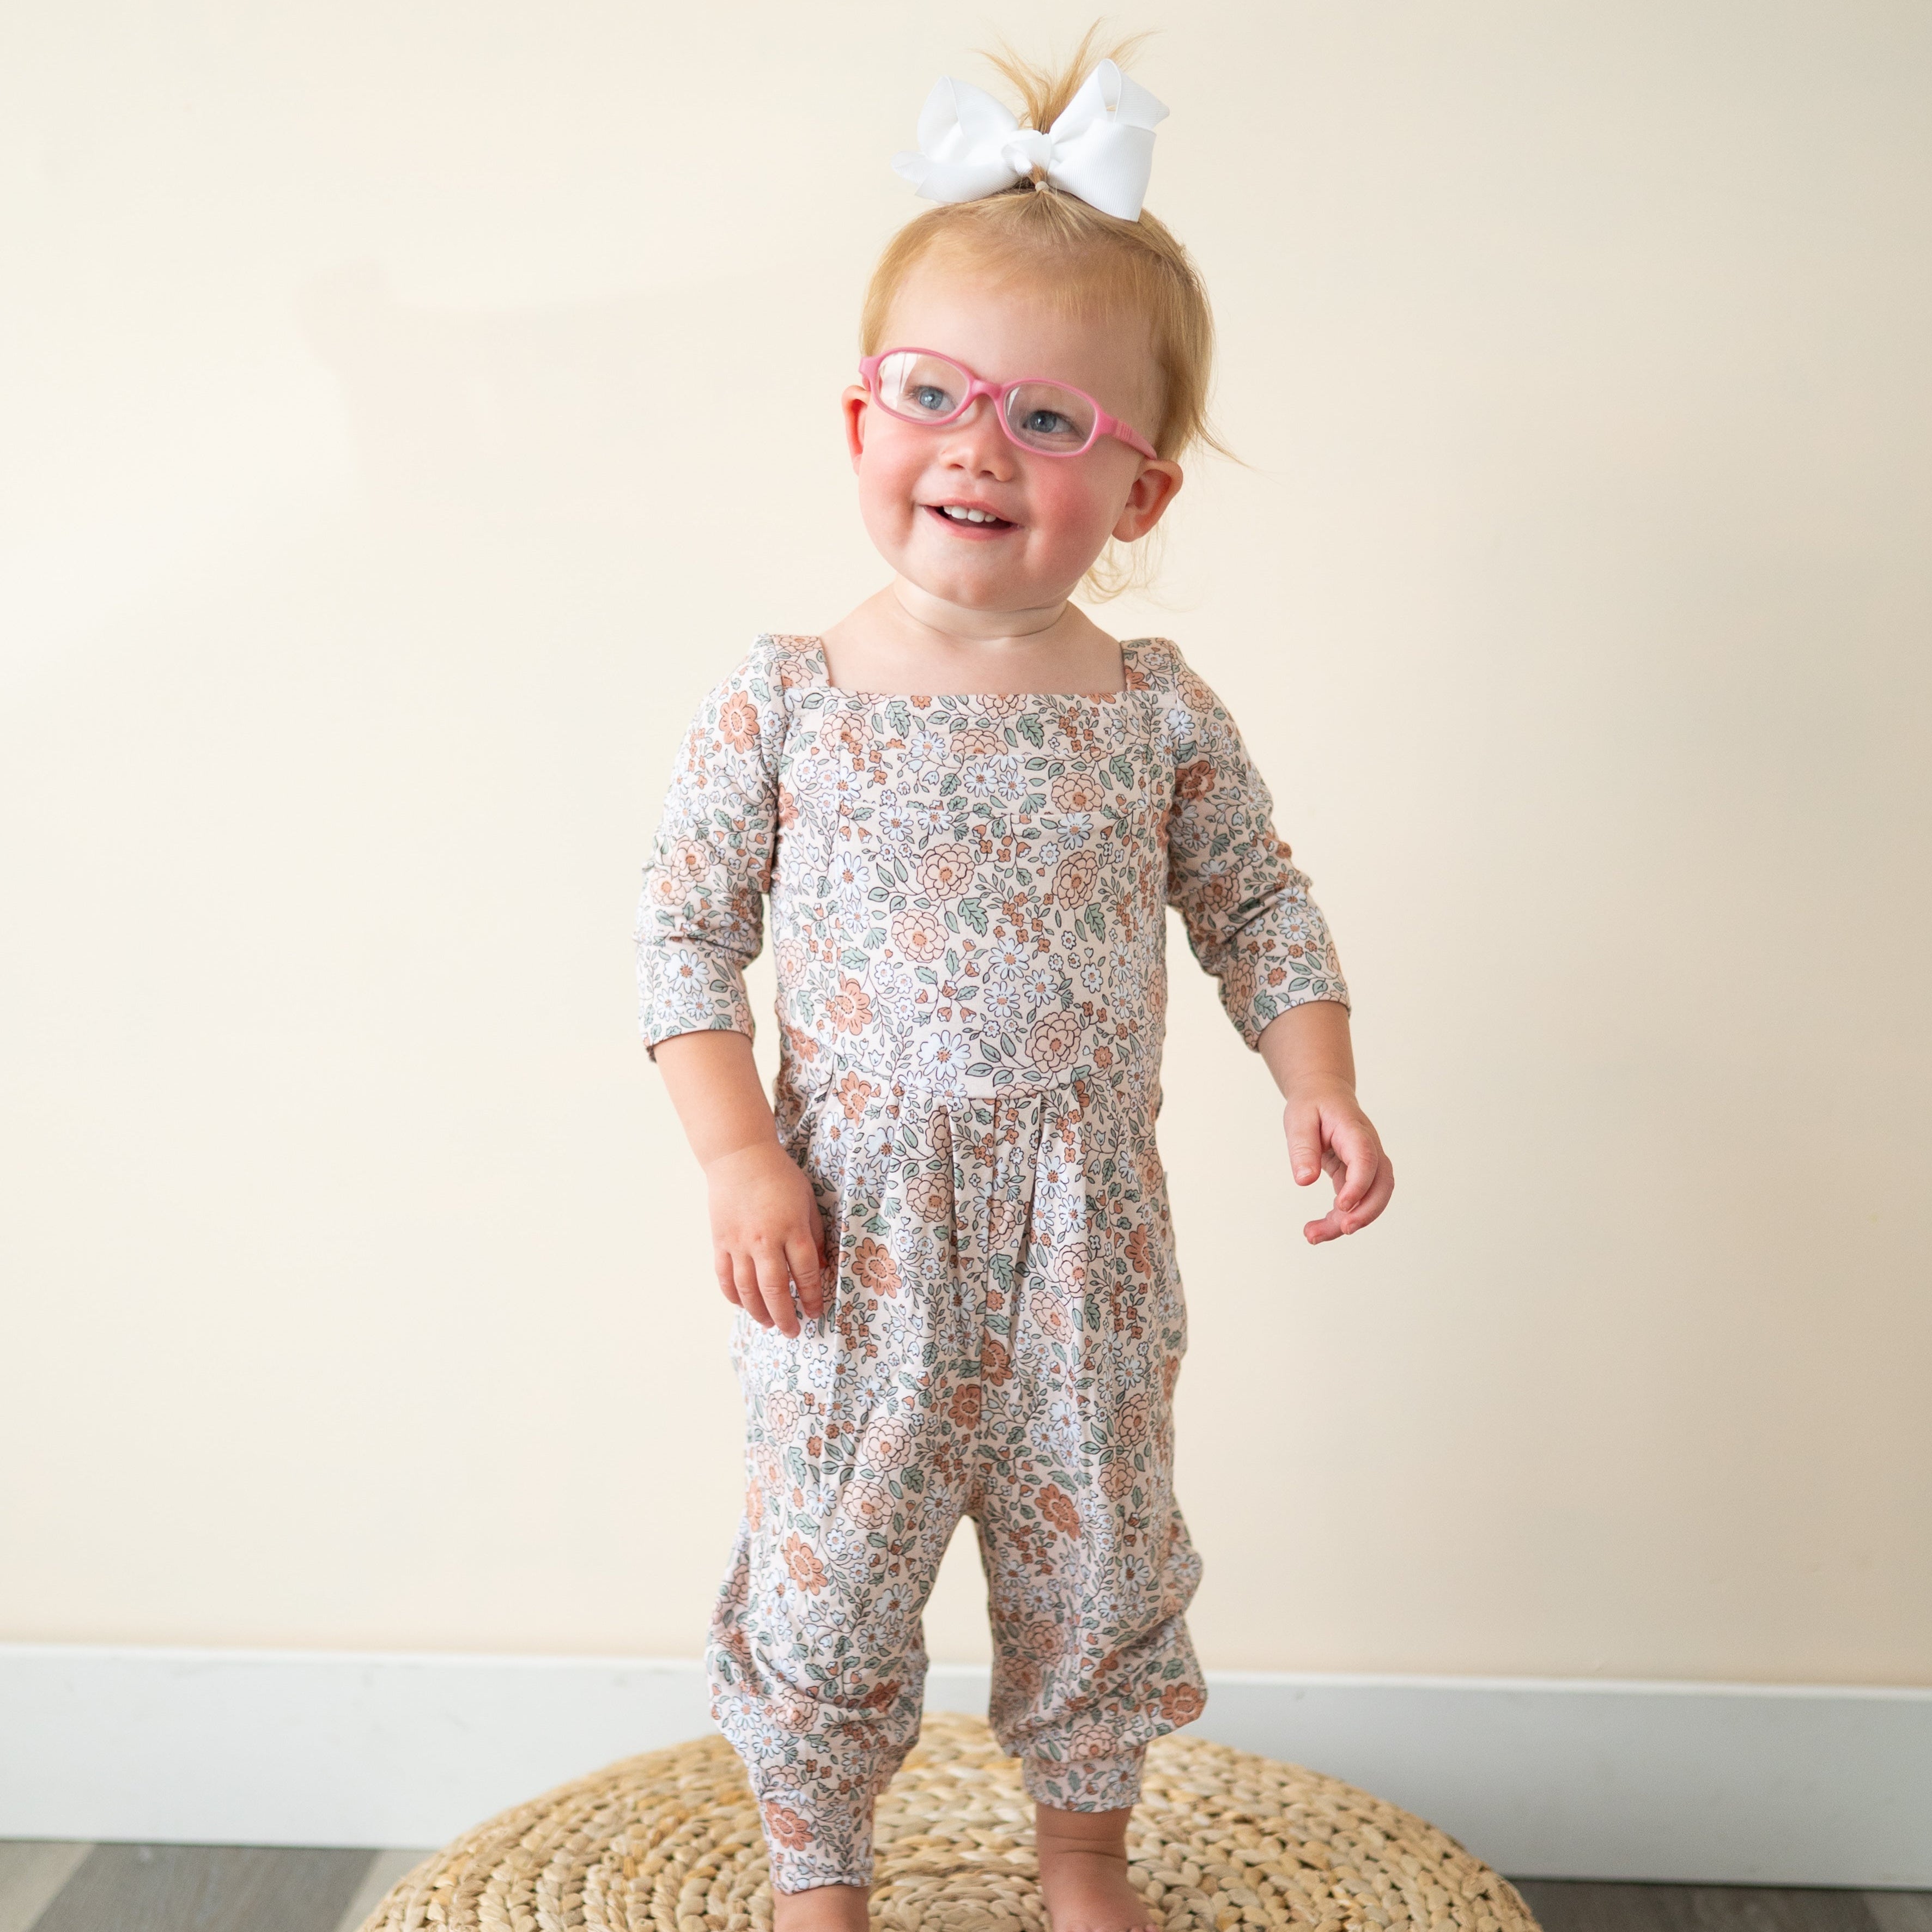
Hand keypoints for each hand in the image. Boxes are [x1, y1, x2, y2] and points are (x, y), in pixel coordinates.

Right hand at [706, 1139, 828, 1334]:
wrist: (740, 1157)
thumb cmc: (779, 1176)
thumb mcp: (807, 1201)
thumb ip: (814, 1235)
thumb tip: (821, 1266)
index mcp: (792, 1229)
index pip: (805, 1273)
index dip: (813, 1296)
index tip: (817, 1312)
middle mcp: (764, 1240)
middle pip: (775, 1289)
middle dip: (785, 1316)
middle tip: (793, 1331)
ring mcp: (739, 1243)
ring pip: (747, 1289)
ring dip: (758, 1311)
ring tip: (768, 1323)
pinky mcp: (720, 1242)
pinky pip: (725, 1277)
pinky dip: (733, 1295)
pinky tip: (743, 1305)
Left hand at [1283, 1078, 1392, 1243]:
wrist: (1324, 1094)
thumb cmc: (1312, 1104)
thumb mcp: (1298, 1120)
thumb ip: (1302, 1148)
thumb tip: (1304, 1181)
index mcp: (1354, 1130)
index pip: (1366, 1159)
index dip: (1359, 1184)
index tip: (1342, 1206)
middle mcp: (1368, 1148)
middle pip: (1381, 1184)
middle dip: (1366, 1212)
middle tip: (1341, 1230)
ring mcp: (1367, 1163)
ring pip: (1372, 1197)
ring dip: (1349, 1221)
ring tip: (1313, 1235)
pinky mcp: (1358, 1175)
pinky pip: (1356, 1200)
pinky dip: (1340, 1217)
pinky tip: (1318, 1228)